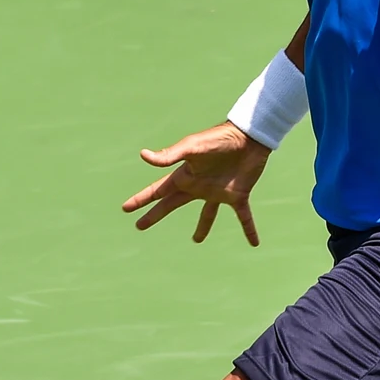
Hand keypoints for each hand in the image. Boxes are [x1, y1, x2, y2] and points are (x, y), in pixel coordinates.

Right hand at [122, 122, 271, 244]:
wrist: (248, 136)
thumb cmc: (218, 139)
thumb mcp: (192, 147)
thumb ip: (170, 154)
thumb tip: (143, 155)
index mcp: (185, 176)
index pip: (158, 191)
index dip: (141, 199)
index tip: (125, 208)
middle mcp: (199, 186)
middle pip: (172, 204)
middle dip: (155, 214)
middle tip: (139, 226)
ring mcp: (218, 192)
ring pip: (207, 214)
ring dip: (202, 227)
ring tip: (197, 240)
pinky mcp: (238, 195)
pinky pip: (243, 217)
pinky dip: (249, 229)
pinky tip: (254, 242)